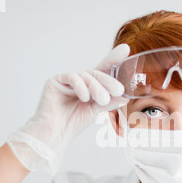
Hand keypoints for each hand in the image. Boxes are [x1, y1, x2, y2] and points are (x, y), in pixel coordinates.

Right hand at [6, 44, 129, 174]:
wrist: (55, 133)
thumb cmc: (74, 123)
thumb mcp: (97, 110)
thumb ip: (110, 101)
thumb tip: (125, 96)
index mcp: (89, 86)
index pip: (103, 70)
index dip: (113, 59)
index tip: (125, 49)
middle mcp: (78, 81)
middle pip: (97, 74)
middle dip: (109, 81)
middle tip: (119, 90)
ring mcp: (67, 80)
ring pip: (87, 76)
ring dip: (97, 87)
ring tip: (103, 100)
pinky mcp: (55, 81)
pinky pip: (72, 77)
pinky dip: (81, 86)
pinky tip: (85, 97)